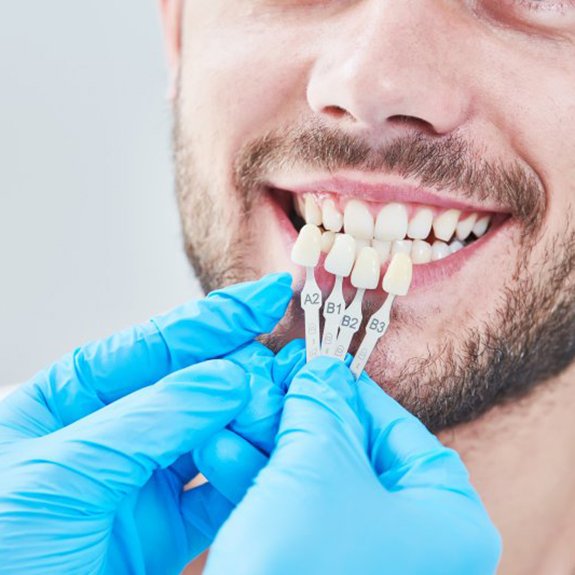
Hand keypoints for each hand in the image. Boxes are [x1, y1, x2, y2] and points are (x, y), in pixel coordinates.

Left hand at [0, 274, 291, 574]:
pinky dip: (248, 476)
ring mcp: (142, 479)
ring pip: (214, 434)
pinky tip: (267, 460)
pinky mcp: (165, 529)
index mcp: (73, 398)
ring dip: (251, 421)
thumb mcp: (64, 470)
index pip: (156, 344)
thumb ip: (151, 419)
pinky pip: (220, 493)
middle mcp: (114, 432)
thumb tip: (225, 380)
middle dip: (240, 370)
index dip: (216, 317)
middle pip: (193, 385)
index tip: (267, 297)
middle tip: (281, 364)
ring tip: (281, 408)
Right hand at [204, 357, 501, 574]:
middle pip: (355, 455)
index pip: (400, 430)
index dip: (354, 391)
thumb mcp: (317, 464)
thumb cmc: (305, 564)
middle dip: (300, 418)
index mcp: (448, 520)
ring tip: (235, 412)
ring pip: (319, 485)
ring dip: (270, 447)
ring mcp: (371, 563)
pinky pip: (299, 517)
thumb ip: (322, 406)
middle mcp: (419, 546)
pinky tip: (222, 453)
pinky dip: (262, 485)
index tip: (318, 367)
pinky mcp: (325, 571)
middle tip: (270, 387)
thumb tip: (322, 370)